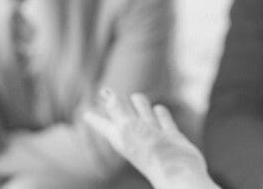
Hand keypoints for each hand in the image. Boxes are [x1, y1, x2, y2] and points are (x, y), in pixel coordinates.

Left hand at [83, 91, 218, 188]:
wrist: (177, 171)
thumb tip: (105, 93)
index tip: (85, 114)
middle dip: (119, 105)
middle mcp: (135, 136)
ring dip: (141, 105)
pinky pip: (164, 120)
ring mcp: (153, 136)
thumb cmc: (148, 151)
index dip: (95, 118)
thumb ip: (117, 109)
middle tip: (107, 96)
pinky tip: (159, 109)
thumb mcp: (127, 127)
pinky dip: (161, 114)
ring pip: (145, 114)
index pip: (103, 124)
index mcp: (119, 136)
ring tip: (137, 97)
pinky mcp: (171, 137)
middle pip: (124, 115)